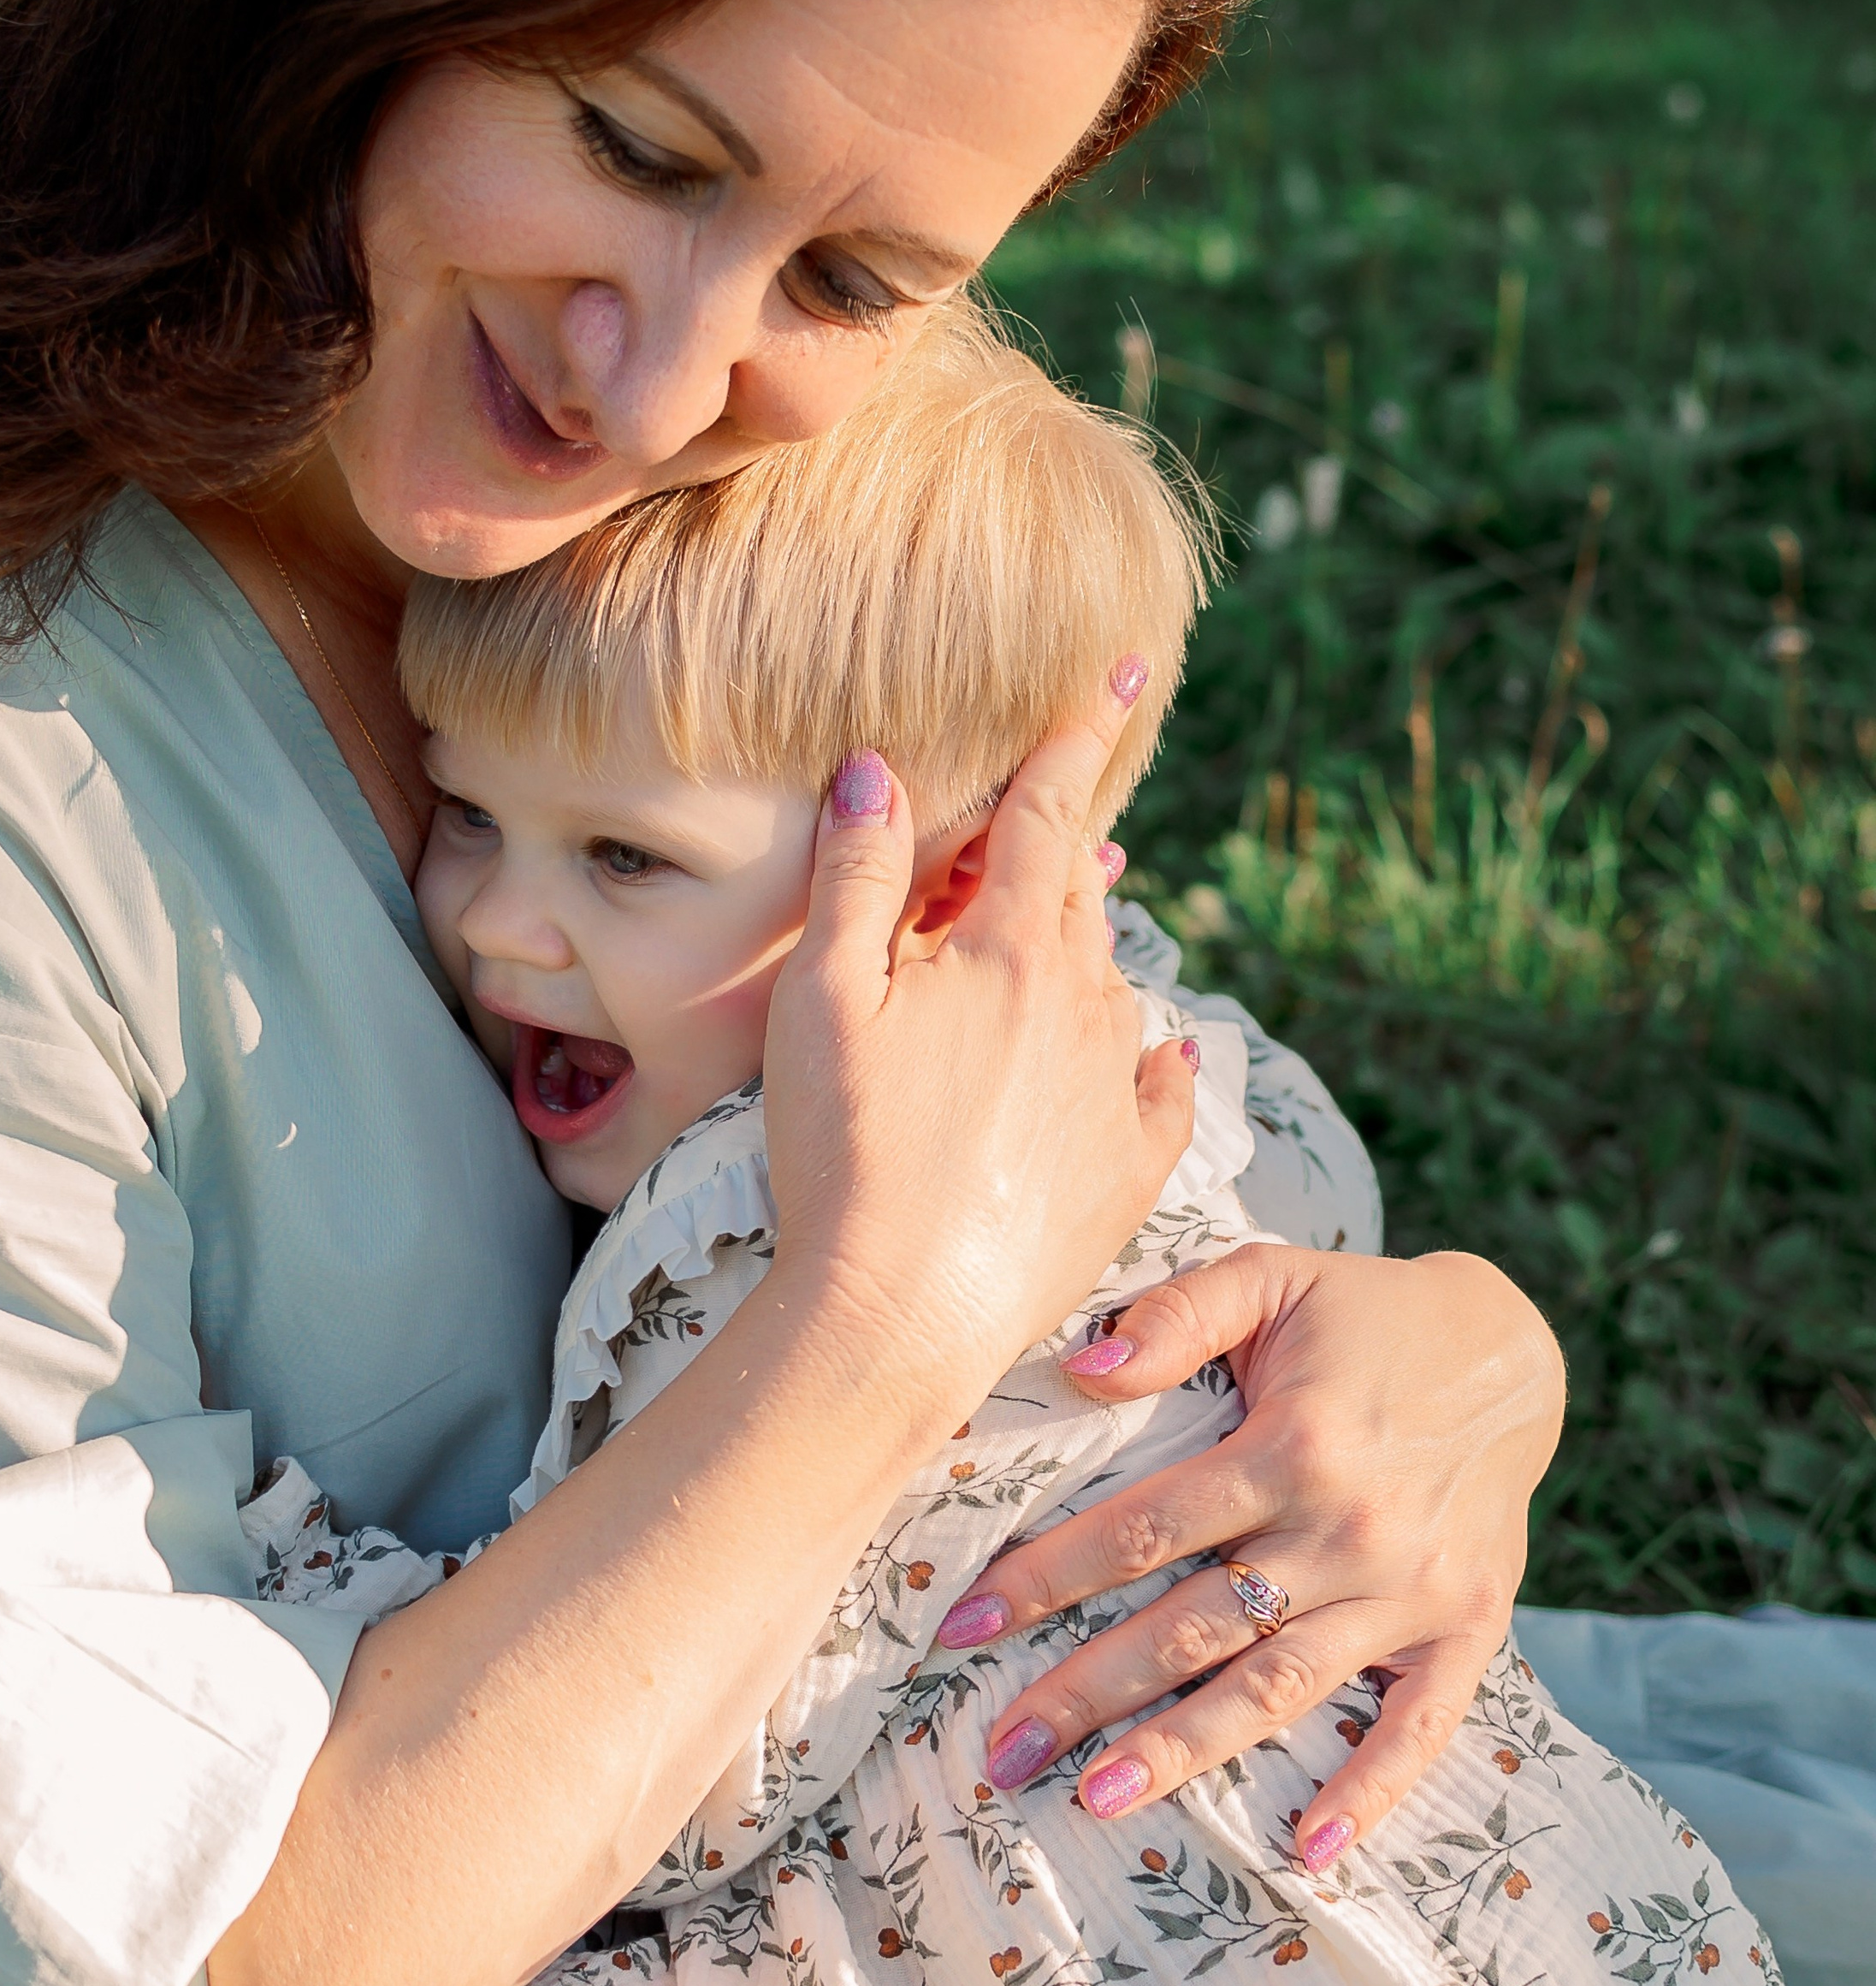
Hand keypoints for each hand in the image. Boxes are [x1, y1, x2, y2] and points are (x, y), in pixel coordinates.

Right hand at [762, 674, 1196, 1435]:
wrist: (899, 1312)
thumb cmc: (843, 1150)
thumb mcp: (823, 996)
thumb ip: (856, 874)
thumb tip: (878, 767)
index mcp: (1015, 948)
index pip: (1050, 812)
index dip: (1077, 736)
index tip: (1124, 672)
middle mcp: (1087, 1005)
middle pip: (1080, 894)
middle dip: (1066, 845)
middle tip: (1056, 811)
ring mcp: (1116, 1090)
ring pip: (1113, 984)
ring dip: (1089, 946)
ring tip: (1071, 926)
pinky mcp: (1129, 1171)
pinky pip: (1160, 1090)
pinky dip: (1156, 1059)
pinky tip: (1161, 1051)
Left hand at [970, 1242, 1565, 1866]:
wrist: (1516, 1351)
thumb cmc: (1367, 1316)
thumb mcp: (1273, 1276)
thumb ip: (1176, 1314)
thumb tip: (1081, 1366)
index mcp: (1294, 1445)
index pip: (1144, 1529)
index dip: (1047, 1578)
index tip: (964, 1627)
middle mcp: (1349, 1529)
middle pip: (1195, 1626)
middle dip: (1089, 1693)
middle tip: (1006, 1751)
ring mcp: (1411, 1591)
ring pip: (1280, 1687)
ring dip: (1188, 1750)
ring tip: (1102, 1800)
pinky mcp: (1468, 1629)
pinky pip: (1420, 1729)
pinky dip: (1370, 1794)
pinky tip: (1308, 1853)